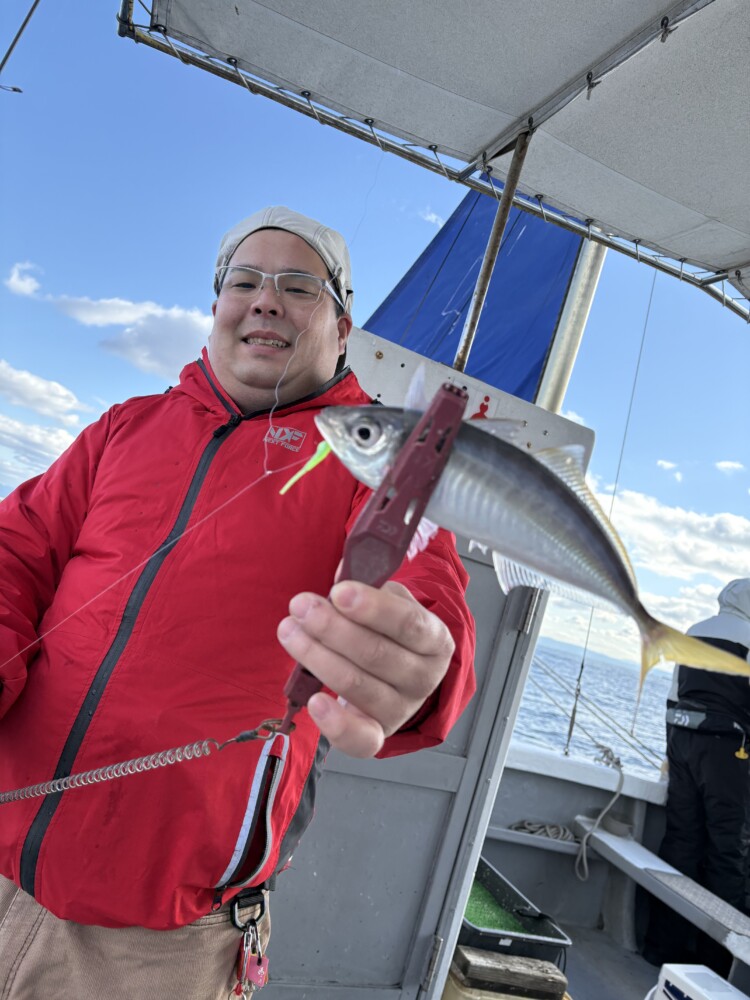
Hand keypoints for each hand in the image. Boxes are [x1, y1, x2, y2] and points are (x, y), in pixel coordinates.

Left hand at [276, 580, 454, 756]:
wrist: (394, 673)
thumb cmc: (387, 631)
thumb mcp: (387, 601)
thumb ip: (369, 586)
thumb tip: (342, 575)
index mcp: (434, 639)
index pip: (408, 623)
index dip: (373, 608)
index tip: (339, 592)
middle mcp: (423, 678)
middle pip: (377, 655)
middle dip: (333, 628)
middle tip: (302, 607)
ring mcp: (400, 710)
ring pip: (358, 687)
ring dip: (318, 657)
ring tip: (290, 632)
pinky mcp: (376, 734)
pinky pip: (359, 740)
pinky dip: (335, 724)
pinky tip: (313, 701)